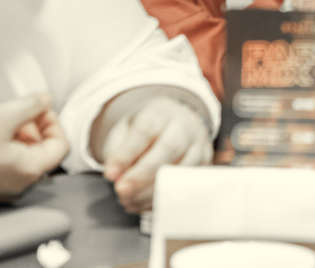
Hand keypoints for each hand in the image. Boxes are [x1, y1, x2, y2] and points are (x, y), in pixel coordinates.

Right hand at [0, 94, 68, 201]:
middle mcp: (19, 186)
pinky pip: (4, 167)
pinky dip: (3, 149)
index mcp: (31, 171)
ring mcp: (0, 190)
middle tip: (18, 114)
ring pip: (23, 159)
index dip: (53, 123)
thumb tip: (46, 100)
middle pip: (42, 153)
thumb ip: (33, 104)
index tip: (39, 110)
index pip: (60, 146)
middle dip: (35, 128)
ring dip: (18, 137)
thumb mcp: (4, 114)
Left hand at [99, 95, 212, 213]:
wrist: (176, 126)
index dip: (127, 154)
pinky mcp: (205, 165)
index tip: (109, 174)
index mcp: (162, 111)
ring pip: (181, 170)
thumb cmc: (146, 131)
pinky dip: (162, 199)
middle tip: (122, 190)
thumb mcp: (126, 131)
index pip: (147, 129)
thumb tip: (116, 176)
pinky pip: (186, 185)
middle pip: (170, 148)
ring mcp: (199, 145)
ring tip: (128, 200)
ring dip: (151, 191)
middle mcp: (186, 125)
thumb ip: (118, 151)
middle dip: (143, 174)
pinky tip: (143, 203)